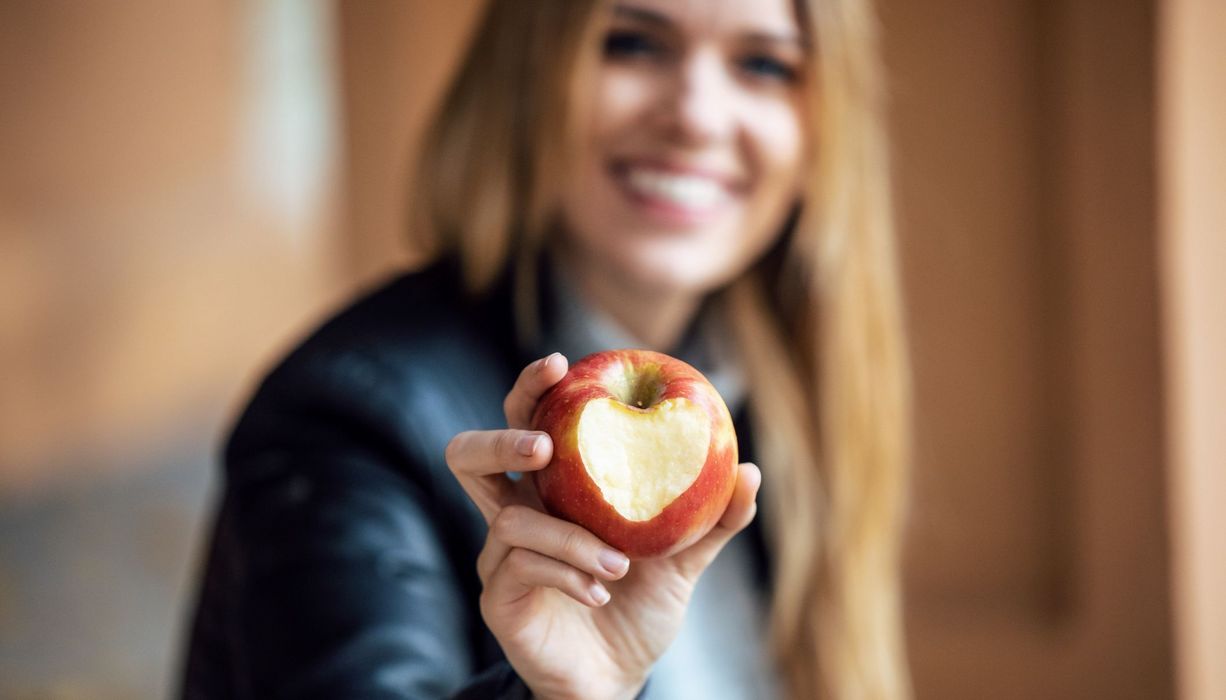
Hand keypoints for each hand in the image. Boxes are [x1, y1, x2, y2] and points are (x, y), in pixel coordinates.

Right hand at [445, 353, 761, 699]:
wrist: (616, 680)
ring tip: (619, 560)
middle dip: (502, 438)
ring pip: (510, 520)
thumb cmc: (639, 609)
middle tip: (546, 444)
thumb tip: (750, 470)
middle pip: (470, 456)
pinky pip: (522, 568)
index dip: (531, 388)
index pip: (525, 423)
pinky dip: (569, 573)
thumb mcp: (683, 560)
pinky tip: (602, 592)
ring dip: (570, 536)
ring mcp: (499, 558)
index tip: (561, 364)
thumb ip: (712, 519)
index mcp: (552, 492)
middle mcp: (516, 514)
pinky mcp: (499, 599)